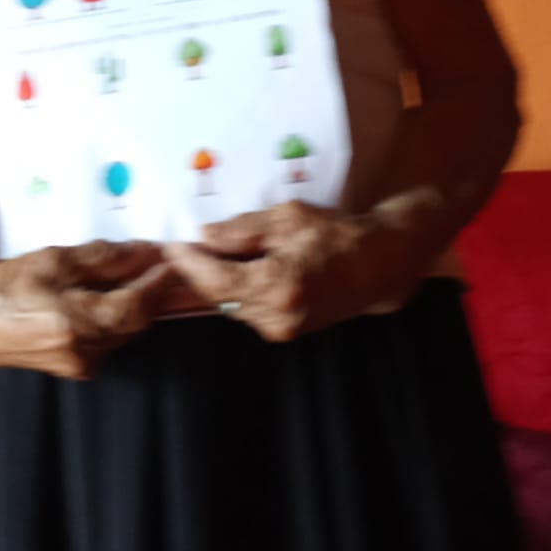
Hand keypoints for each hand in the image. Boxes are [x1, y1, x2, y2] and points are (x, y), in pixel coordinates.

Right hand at [0, 240, 173, 377]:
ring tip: (144, 276)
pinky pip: (108, 339)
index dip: (160, 282)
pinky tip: (115, 298)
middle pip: (136, 322)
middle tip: (166, 264)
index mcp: (76, 324)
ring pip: (124, 332)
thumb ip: (103, 258)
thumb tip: (144, 252)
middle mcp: (83, 352)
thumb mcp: (54, 260)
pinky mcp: (74, 368)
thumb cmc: (4, 285)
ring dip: (137, 306)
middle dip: (154, 292)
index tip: (174, 260)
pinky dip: (118, 318)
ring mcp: (79, 365)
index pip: (137, 305)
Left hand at [167, 201, 414, 342]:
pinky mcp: (287, 332)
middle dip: (198, 271)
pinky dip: (237, 290)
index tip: (170, 244)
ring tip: (205, 253)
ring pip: (232, 305)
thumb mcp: (289, 218)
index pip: (215, 280)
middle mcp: (276, 316)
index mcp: (277, 285)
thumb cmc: (338, 234)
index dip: (188, 263)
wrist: (380, 265)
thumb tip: (204, 235)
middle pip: (219, 296)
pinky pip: (249, 309)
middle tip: (181, 246)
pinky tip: (235, 268)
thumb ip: (244, 230)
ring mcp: (282, 329)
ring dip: (217, 282)